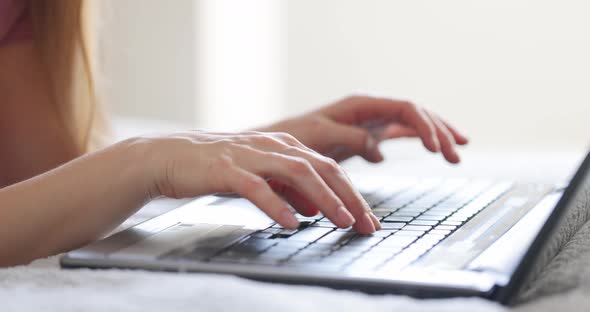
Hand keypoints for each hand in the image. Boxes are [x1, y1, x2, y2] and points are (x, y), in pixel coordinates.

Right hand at [141, 131, 380, 233]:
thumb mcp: (261, 177)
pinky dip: (276, 204)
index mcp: (284, 146)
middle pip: (322, 168)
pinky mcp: (226, 168)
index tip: (369, 219)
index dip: (353, 193)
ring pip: (297, 172)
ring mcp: (250, 155)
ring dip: (324, 198)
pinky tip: (291, 223)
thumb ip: (288, 190)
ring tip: (342, 221)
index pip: (329, 168)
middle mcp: (272, 146)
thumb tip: (315, 210)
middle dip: (350, 197)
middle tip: (367, 224)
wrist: (170, 157)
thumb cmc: (217, 168)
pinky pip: (256, 187)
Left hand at [258, 95, 468, 162]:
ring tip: (458, 152)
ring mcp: (372, 121)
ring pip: (413, 123)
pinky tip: (436, 150)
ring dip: (436, 135)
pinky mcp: (369, 135)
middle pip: (416, 114)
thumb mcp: (321, 137)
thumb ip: (350, 139)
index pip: (406, 108)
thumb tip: (379, 151)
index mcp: (362, 104)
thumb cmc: (296, 138)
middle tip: (456, 155)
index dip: (426, 126)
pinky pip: (402, 133)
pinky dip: (421, 140)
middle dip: (439, 132)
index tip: (436, 149)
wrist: (280, 146)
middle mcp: (371, 109)